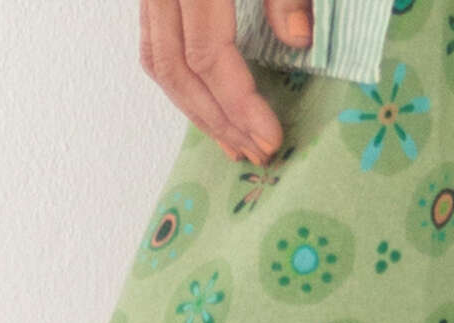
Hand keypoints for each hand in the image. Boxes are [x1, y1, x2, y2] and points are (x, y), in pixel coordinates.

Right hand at [139, 0, 314, 163]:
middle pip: (178, 70)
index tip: (269, 139)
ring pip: (159, 63)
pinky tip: (210, 109)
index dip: (238, 104)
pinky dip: (181, 84)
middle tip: (257, 153)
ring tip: (234, 143)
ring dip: (197, 111)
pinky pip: (155, 46)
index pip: (207, 55)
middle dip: (219, 121)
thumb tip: (299, 39)